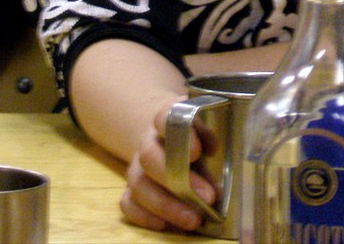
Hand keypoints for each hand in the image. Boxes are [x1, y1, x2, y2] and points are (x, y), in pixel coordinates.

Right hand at [119, 98, 216, 231]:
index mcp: (167, 118)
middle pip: (148, 156)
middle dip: (176, 180)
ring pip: (138, 184)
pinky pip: (128, 203)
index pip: (165, 117)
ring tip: (193, 220)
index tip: (197, 153)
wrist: (169, 132)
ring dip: (166, 206)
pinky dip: (145, 217)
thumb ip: (210, 139)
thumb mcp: (206, 126)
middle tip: (207, 197)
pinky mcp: (130, 188)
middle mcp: (148, 141)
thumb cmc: (194, 131)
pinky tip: (166, 225)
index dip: (180, 134)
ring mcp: (136, 166)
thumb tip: (215, 161)